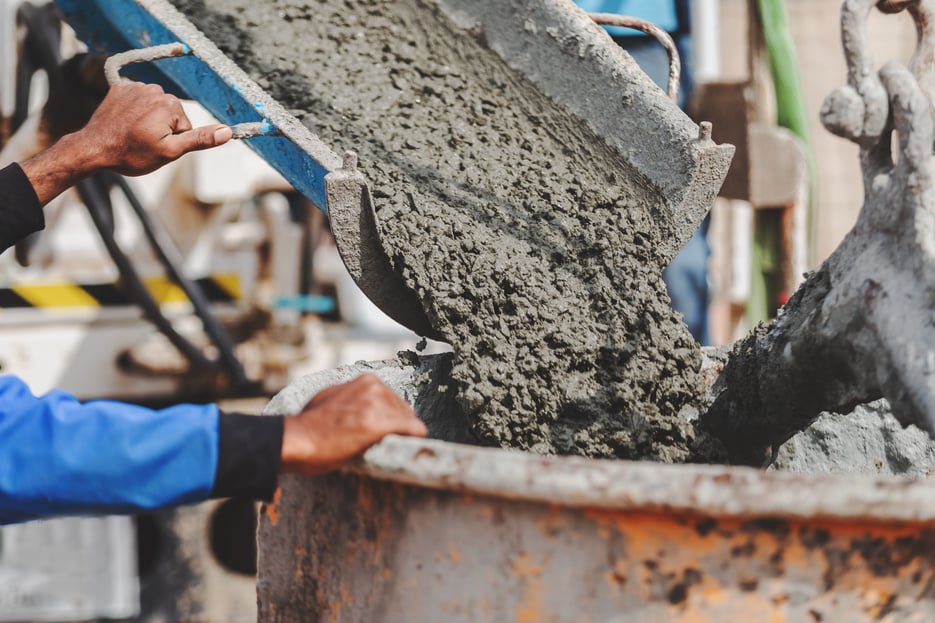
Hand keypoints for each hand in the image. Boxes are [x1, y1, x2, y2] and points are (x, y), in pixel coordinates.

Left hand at [78, 82, 232, 175]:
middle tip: (144, 142)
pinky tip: (124, 123)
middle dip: (161, 129)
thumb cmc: (132, 154)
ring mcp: (135, 87)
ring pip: (154, 108)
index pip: (185, 126)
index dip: (173, 141)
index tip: (155, 146)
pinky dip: (134, 112)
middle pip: (171, 114)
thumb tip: (227, 132)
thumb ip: (200, 139)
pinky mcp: (120, 88)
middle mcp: (155, 90)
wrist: (93, 148)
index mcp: (170, 104)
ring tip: (133, 134)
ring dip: (148, 121)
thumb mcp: (170, 152)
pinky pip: (138, 100)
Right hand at [280, 374, 426, 475]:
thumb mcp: (332, 397)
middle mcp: (375, 387)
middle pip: (404, 409)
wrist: (298, 439)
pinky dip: (413, 440)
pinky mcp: (381, 424)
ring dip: (400, 435)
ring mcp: (379, 404)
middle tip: (380, 443)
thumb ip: (352, 397)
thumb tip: (363, 406)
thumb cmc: (310, 424)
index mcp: (366, 380)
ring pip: (410, 421)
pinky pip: (415, 430)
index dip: (389, 418)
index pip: (393, 400)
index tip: (382, 432)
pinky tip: (405, 448)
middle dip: (396, 426)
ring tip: (383, 448)